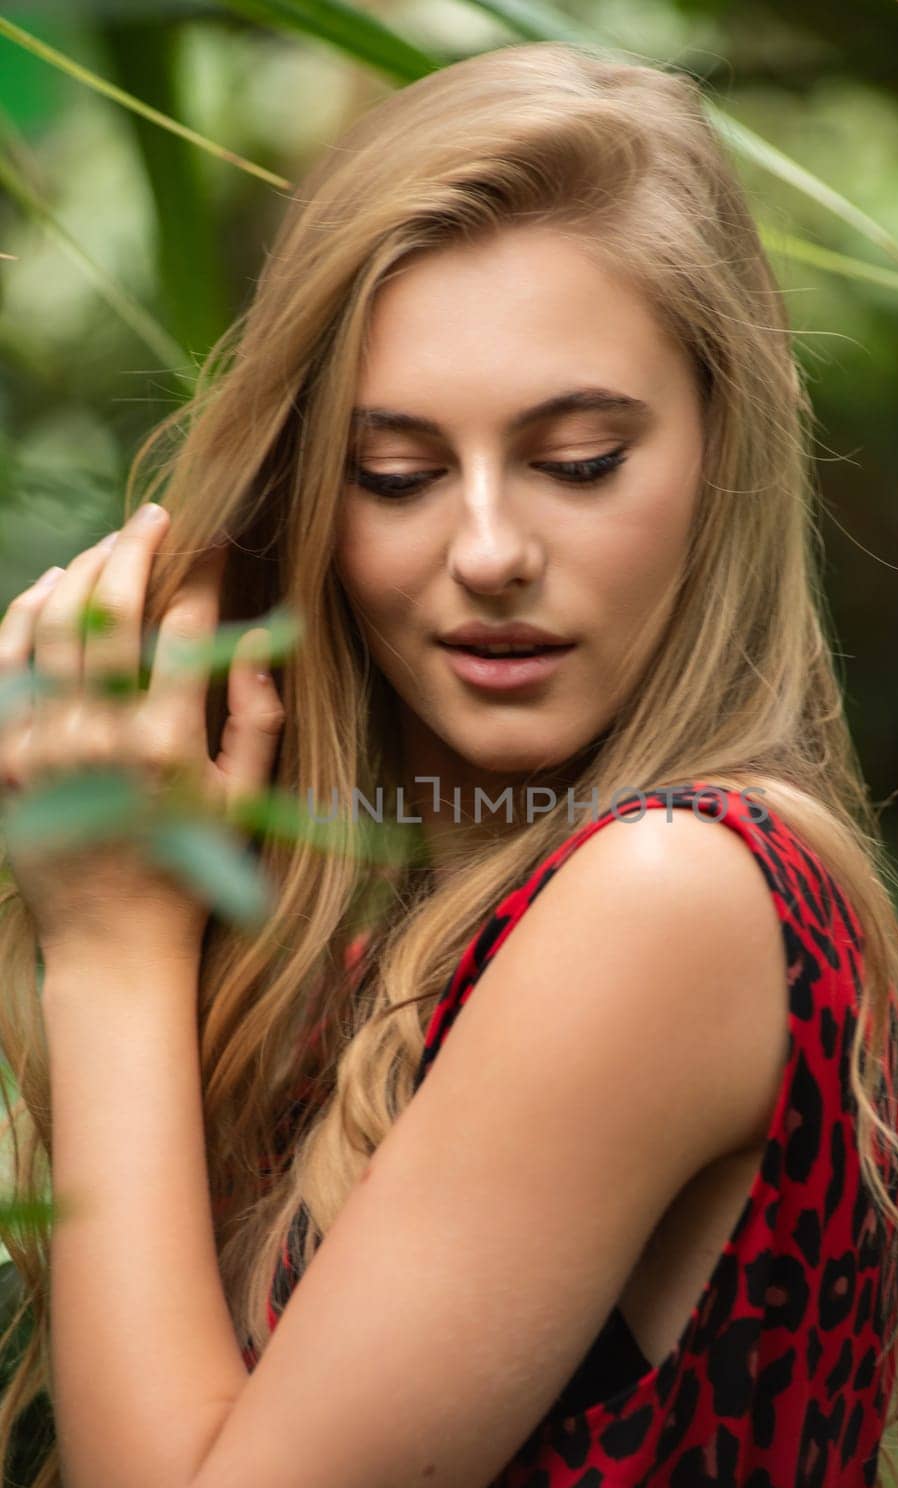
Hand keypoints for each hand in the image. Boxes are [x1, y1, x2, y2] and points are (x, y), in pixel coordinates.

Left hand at [0, 503, 285, 956]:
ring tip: (104, 549)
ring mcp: (36, 749)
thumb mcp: (244, 799)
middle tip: (154, 519)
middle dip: (133, 551)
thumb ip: (256, 715)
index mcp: (163, 748)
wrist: (112, 943)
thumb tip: (254, 637)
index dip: (203, 576)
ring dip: (76, 575)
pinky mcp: (0, 762)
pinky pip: (1, 669)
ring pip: (45, 628)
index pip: (183, 629)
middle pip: (105, 613)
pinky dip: (20, 620)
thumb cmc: (191, 871)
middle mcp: (93, 740)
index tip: (216, 546)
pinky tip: (46, 593)